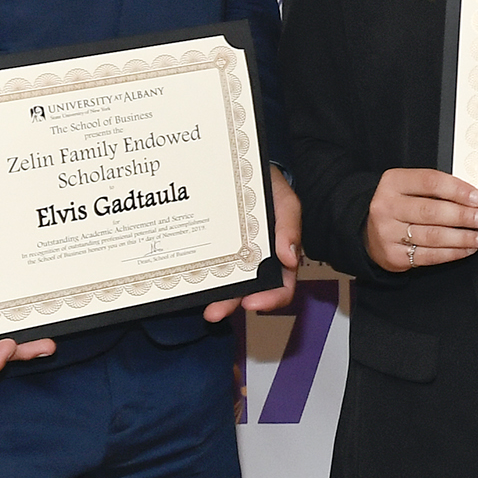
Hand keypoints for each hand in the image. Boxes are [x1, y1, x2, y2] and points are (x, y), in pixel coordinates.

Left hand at [205, 166, 305, 322]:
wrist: (239, 165)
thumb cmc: (268, 185)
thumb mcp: (285, 199)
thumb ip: (290, 224)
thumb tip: (289, 257)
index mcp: (279, 253)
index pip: (281, 286)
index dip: (271, 299)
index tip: (252, 302)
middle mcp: (256, 260)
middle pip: (247, 291)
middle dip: (230, 304)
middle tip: (215, 312)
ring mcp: (232, 255)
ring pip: (224, 283)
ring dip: (213, 296)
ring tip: (199, 304)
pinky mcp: (212, 247)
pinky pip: (206, 265)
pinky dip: (197, 274)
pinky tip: (186, 277)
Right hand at [365, 167, 477, 272]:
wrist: (368, 231)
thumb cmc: (398, 206)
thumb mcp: (408, 187)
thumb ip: (435, 189)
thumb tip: (472, 199)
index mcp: (393, 182)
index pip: (430, 182)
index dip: (457, 190)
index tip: (477, 198)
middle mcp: (386, 206)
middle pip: (432, 211)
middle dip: (463, 216)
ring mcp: (387, 233)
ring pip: (433, 236)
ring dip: (463, 237)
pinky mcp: (393, 256)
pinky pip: (429, 255)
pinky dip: (453, 253)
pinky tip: (467, 248)